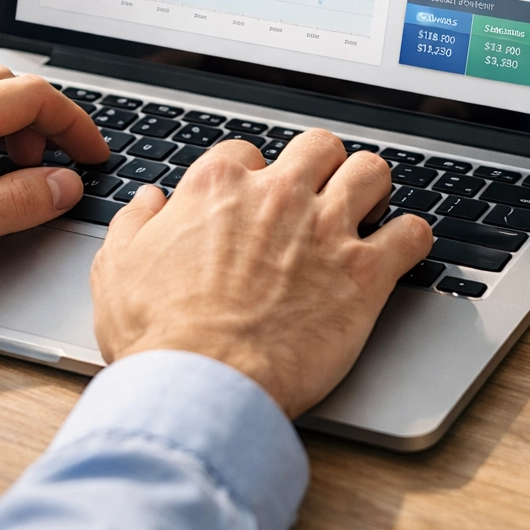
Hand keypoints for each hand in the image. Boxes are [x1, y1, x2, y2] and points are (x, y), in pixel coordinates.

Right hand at [91, 129, 433, 417]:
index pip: (246, 153)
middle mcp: (279, 195)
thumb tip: (149, 202)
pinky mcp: (365, 272)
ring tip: (368, 210)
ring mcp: (326, 229)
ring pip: (371, 172)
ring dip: (371, 188)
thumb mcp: (116, 270)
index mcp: (219, 187)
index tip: (254, 203)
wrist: (204, 384)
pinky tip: (402, 250)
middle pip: (318, 146)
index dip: (252, 178)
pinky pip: (412, 232)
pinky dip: (412, 238)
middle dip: (321, 166)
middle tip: (321, 194)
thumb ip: (134, 225)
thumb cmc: (159, 336)